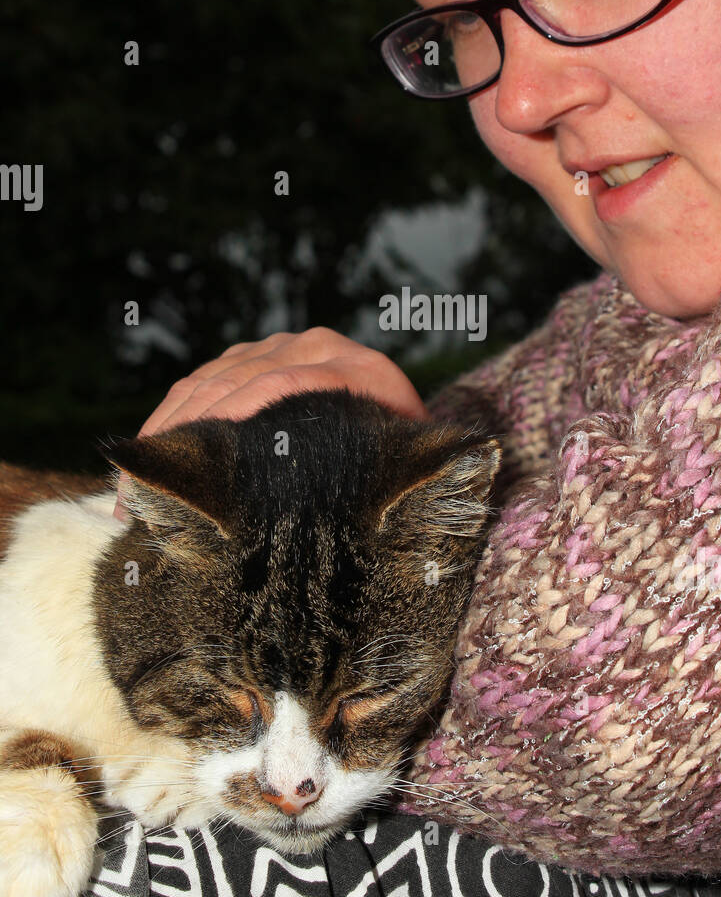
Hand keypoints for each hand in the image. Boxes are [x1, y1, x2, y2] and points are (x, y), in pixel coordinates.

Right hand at [113, 329, 429, 518]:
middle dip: (185, 438)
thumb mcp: (391, 480)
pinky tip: (148, 455)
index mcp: (364, 374)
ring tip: (134, 488)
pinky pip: (202, 379)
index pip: (285, 386)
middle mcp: (322, 348)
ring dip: (167, 432)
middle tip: (144, 497)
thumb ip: (359, 488)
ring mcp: (284, 346)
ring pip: (211, 380)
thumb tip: (302, 549)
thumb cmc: (398, 477)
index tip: (191, 464)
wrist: (411, 439)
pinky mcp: (255, 354)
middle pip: (238, 381)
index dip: (231, 422)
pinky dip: (170, 418)